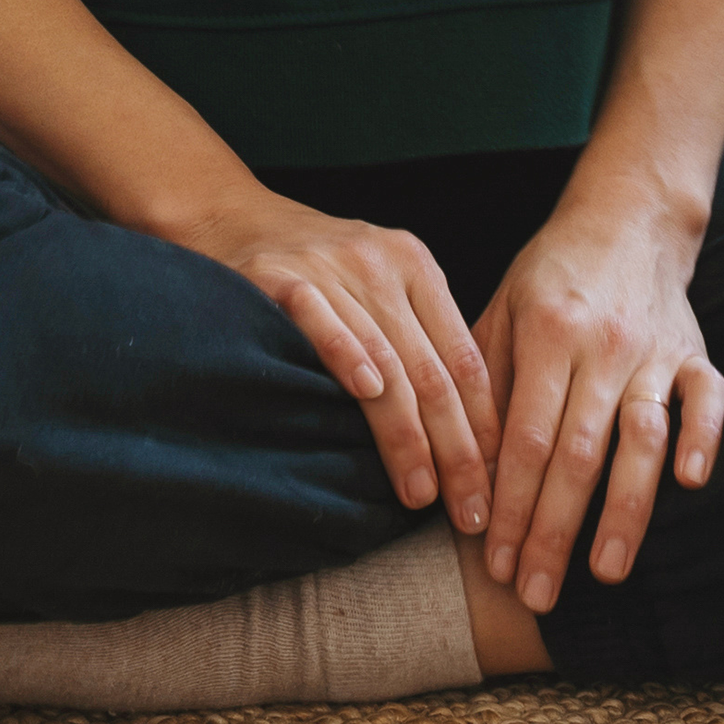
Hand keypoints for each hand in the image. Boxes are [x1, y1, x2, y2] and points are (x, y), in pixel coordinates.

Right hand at [167, 185, 495, 536]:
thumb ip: (417, 336)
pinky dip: (346, 357)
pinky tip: (365, 396)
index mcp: (416, 265)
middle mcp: (381, 264)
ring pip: (386, 361)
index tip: (497, 484)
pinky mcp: (279, 277)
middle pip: (432, 371)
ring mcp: (331, 268)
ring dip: (406, 435)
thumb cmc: (311, 265)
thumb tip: (466, 434)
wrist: (226, 212)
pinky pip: (321, 321)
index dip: (485, 426)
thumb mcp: (377, 283)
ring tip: (419, 492)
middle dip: (457, 450)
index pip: (465, 358)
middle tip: (469, 512)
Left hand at [468, 183, 723, 612]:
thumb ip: (483, 387)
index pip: (526, 440)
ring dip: (626, 510)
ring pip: (642, 439)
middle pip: (578, 454)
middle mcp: (602, 344)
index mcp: (545, 333)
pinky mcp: (696, 351)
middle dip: (555, 532)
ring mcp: (654, 349)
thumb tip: (465, 476)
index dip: (512, 508)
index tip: (496, 564)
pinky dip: (702, 438)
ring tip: (606, 572)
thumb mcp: (499, 313)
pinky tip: (690, 484)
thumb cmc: (549, 277)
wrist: (626, 216)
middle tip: (537, 594)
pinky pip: (707, 399)